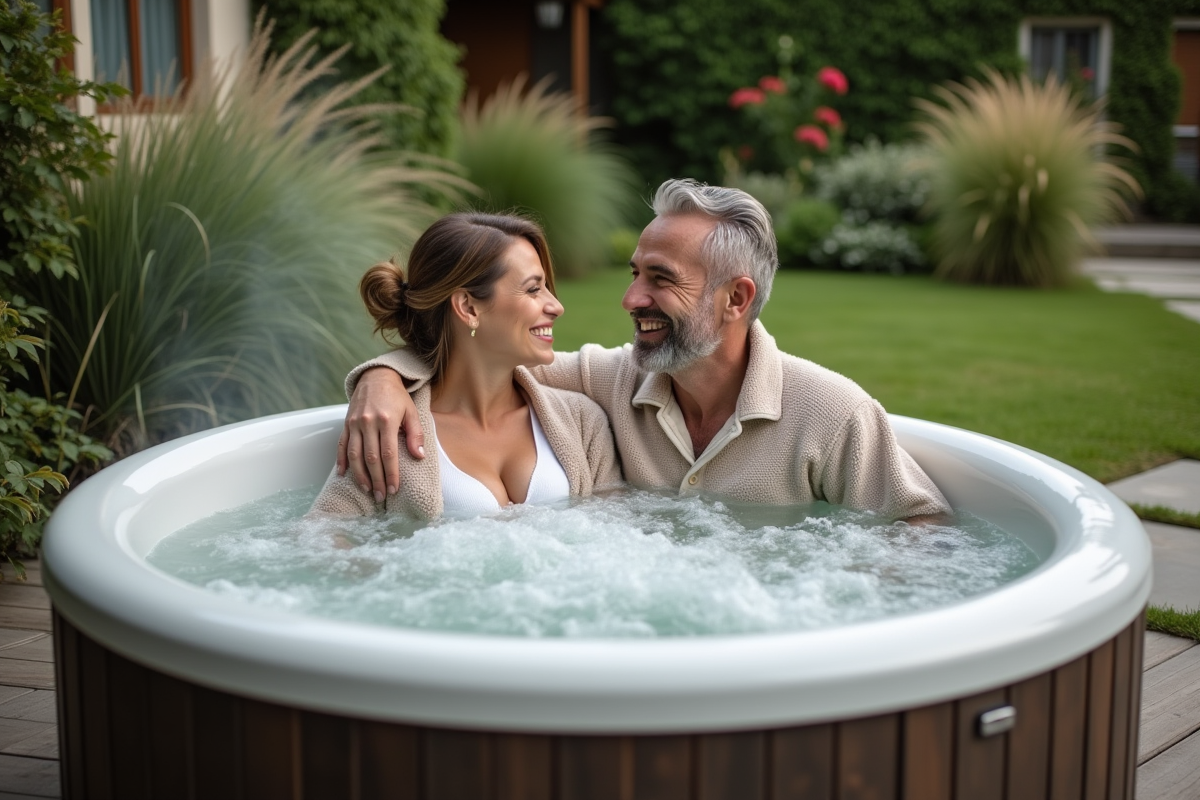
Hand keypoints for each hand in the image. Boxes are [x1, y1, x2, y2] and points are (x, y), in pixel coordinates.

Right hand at [336, 367, 423, 500]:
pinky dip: (341, 461)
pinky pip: (341, 445)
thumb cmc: (397, 397)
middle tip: (381, 496)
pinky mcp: (346, 423)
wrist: (376, 377)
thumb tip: (419, 456)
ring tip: (366, 489)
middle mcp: (368, 422)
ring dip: (359, 475)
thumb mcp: (412, 411)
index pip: (388, 454)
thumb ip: (415, 434)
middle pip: (371, 458)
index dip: (391, 474)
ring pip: (354, 454)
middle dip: (376, 480)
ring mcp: (354, 423)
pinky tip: (343, 474)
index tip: (395, 489)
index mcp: (386, 420)